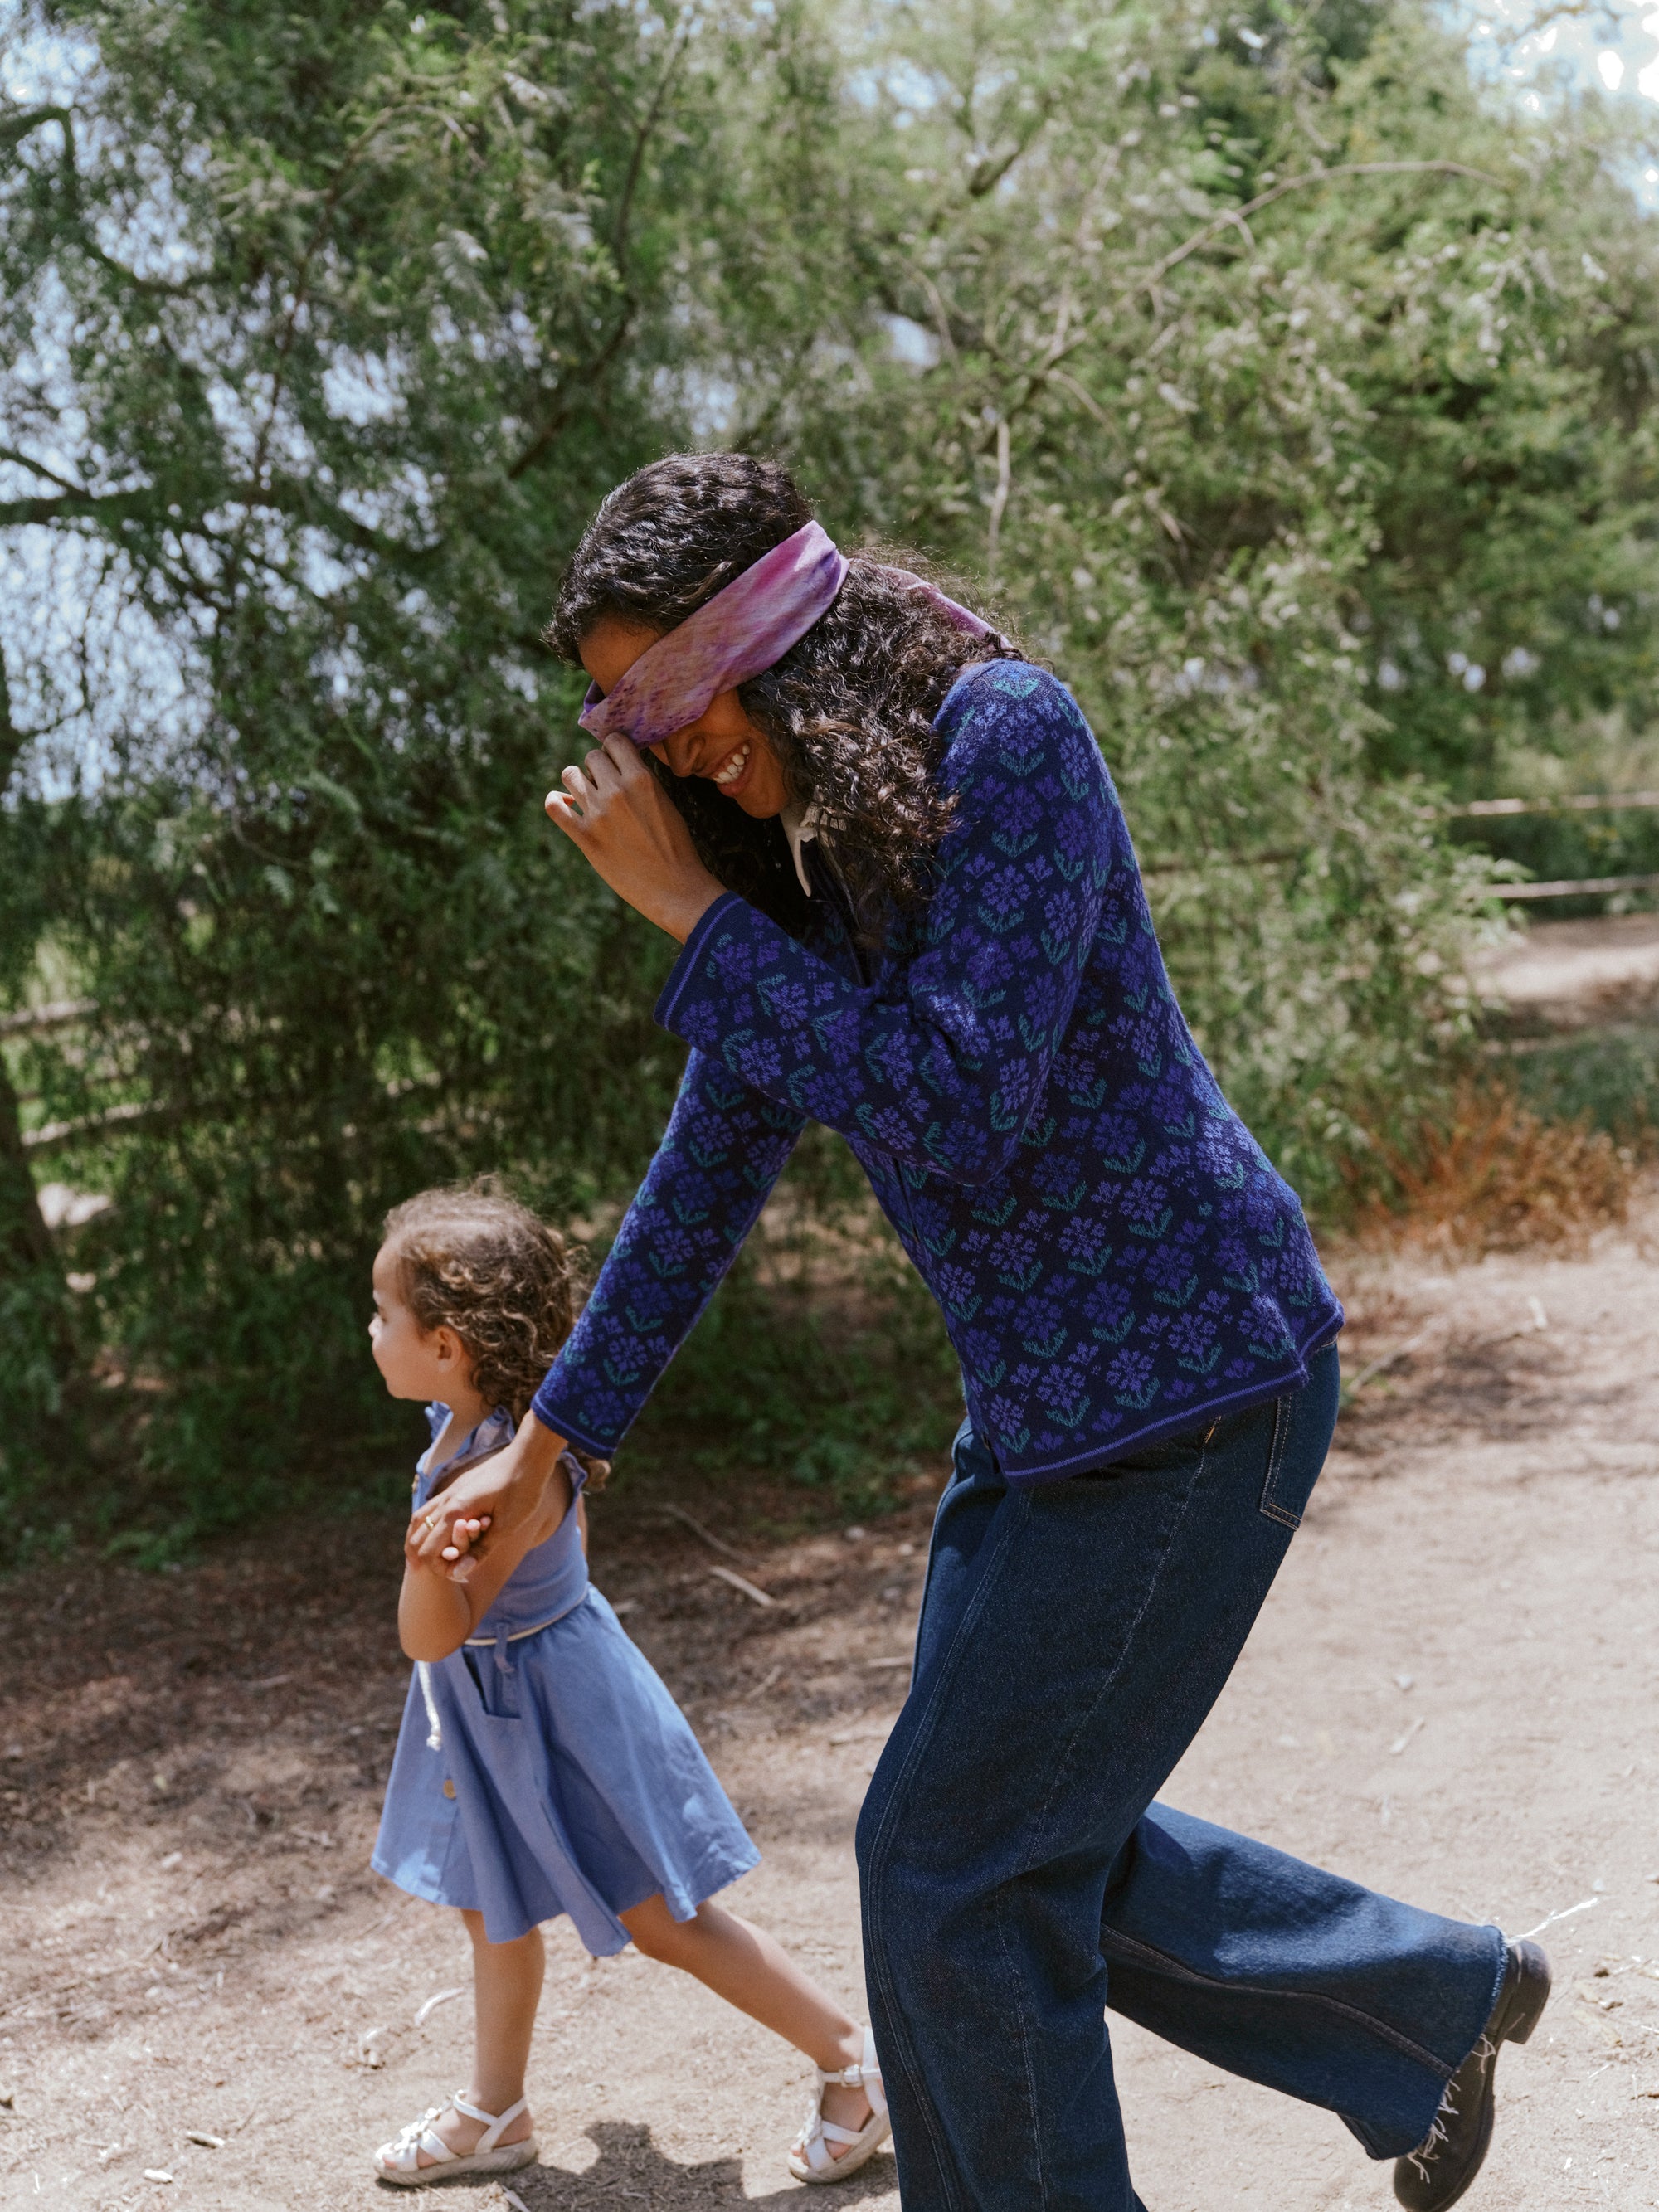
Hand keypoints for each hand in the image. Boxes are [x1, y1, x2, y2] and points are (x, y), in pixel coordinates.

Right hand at [406, 1414, 566, 1582]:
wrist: (530, 1454)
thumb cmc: (523, 1490)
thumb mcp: (506, 1526)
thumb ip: (480, 1550)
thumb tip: (458, 1572)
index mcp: (455, 1511)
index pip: (429, 1550)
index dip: (438, 1568)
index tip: (455, 1574)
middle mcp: (447, 1500)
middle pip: (417, 1534)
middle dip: (421, 1557)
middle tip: (425, 1572)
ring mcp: (451, 1490)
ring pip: (420, 1517)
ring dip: (419, 1539)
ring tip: (420, 1557)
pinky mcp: (459, 1486)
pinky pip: (432, 1507)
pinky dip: (427, 1523)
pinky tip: (436, 1531)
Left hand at [545, 735, 724, 941]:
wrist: (675, 888)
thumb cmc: (676, 847)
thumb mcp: (666, 802)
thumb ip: (642, 781)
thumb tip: (620, 765)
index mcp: (641, 779)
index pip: (614, 741)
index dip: (614, 750)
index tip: (617, 763)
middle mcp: (616, 791)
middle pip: (591, 757)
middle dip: (598, 768)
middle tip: (607, 786)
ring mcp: (597, 814)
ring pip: (570, 775)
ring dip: (578, 782)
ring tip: (588, 796)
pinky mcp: (584, 837)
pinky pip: (554, 806)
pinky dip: (556, 801)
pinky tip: (566, 805)